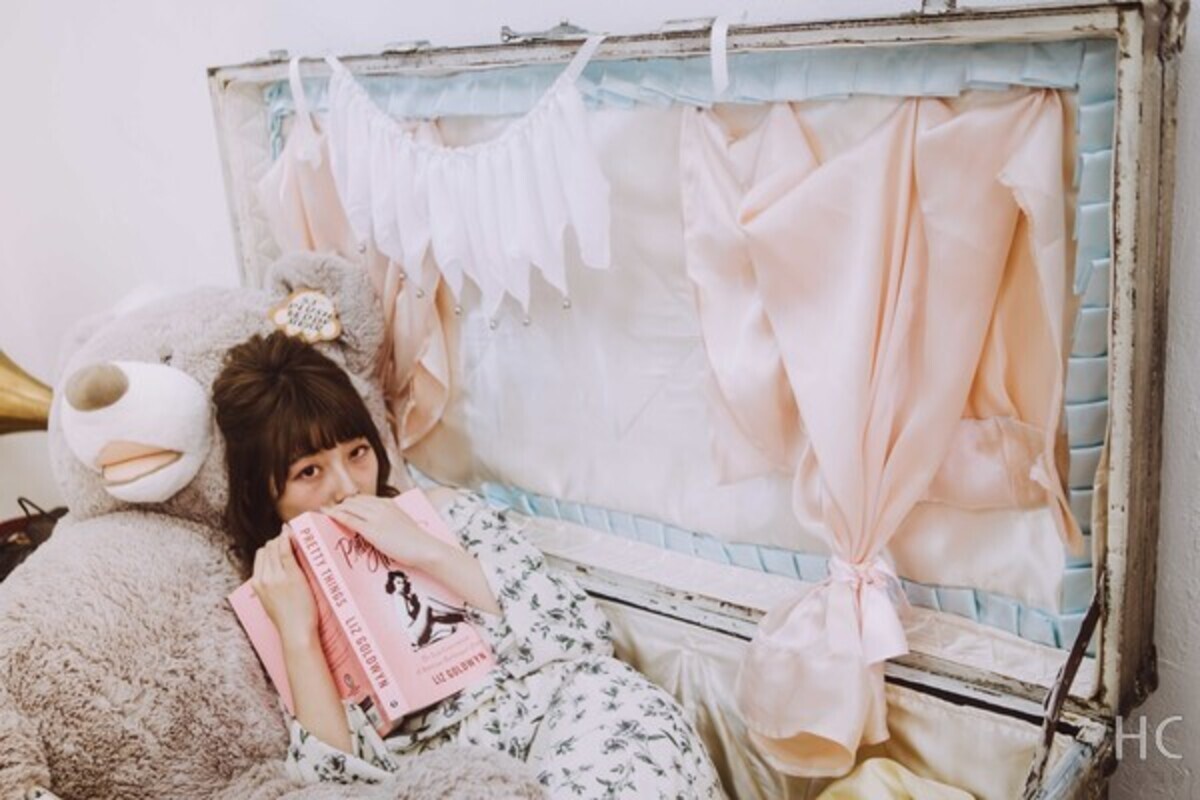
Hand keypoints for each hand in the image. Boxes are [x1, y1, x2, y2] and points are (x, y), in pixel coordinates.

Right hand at [251, 528, 317, 644]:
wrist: (295, 632)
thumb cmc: (288, 620)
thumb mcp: (271, 602)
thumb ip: (270, 588)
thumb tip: (275, 578)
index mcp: (257, 584)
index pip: (260, 556)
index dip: (271, 547)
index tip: (281, 544)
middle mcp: (263, 578)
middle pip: (267, 549)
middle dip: (278, 540)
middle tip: (290, 536)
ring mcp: (276, 576)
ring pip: (276, 547)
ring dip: (284, 537)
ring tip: (294, 534)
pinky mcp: (291, 575)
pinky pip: (286, 550)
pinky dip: (289, 538)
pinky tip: (293, 532)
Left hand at [323, 495, 446, 568]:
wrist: (425, 548)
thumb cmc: (418, 541)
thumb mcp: (404, 524)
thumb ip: (392, 521)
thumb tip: (385, 528)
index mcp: (390, 504)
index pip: (364, 499)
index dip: (350, 502)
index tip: (341, 507)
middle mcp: (381, 506)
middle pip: (354, 501)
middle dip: (340, 504)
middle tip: (328, 510)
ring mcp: (376, 517)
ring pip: (349, 507)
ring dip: (335, 509)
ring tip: (324, 512)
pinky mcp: (372, 530)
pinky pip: (349, 519)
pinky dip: (336, 515)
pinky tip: (328, 515)